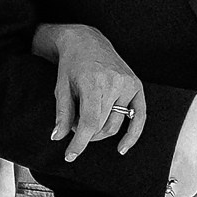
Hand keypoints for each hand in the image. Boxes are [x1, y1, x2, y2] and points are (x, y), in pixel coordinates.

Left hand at [45, 23, 146, 160]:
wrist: (86, 40)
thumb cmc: (71, 63)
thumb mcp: (61, 87)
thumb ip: (62, 114)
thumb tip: (58, 137)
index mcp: (94, 83)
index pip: (90, 122)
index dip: (79, 142)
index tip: (70, 155)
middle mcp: (115, 83)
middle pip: (102, 126)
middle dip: (85, 133)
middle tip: (73, 124)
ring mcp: (128, 84)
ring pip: (115, 124)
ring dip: (99, 131)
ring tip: (86, 121)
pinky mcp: (136, 85)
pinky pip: (139, 116)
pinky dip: (132, 134)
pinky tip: (122, 148)